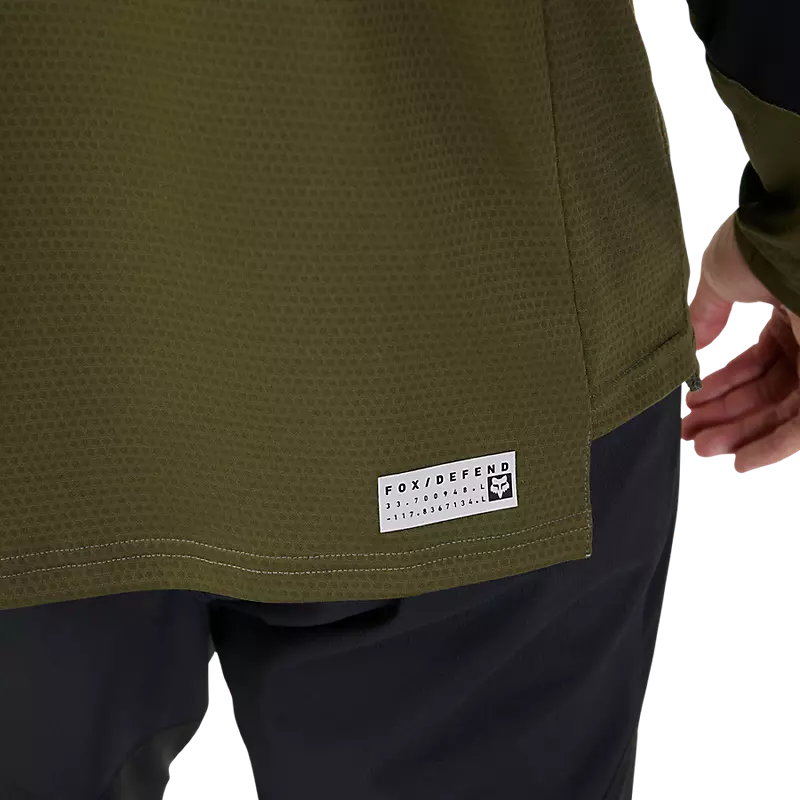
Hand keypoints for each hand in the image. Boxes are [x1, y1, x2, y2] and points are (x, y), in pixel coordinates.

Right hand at [681, 212, 799, 471]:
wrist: (790, 229)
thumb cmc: (761, 244)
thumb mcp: (720, 280)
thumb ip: (704, 317)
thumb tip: (689, 347)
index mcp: (786, 315)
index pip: (752, 365)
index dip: (719, 388)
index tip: (690, 405)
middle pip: (764, 393)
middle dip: (725, 417)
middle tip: (690, 438)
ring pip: (782, 412)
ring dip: (741, 434)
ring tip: (703, 450)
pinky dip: (773, 446)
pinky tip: (742, 461)